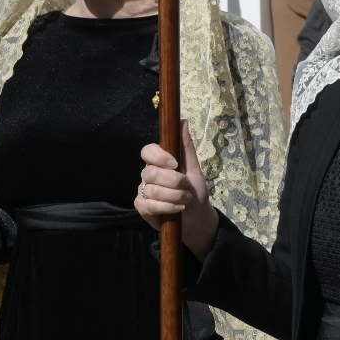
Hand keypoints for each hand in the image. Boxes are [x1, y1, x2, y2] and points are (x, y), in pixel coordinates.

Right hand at [138, 120, 216, 257]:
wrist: (197, 218)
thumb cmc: (196, 191)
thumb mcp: (195, 169)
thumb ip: (187, 147)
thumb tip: (183, 121)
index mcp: (159, 162)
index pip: (147, 151)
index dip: (159, 157)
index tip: (175, 164)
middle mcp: (148, 174)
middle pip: (151, 172)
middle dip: (174, 182)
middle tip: (186, 188)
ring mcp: (143, 191)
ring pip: (152, 190)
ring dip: (174, 196)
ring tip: (185, 200)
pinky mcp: (142, 207)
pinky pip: (149, 204)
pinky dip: (167, 207)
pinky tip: (177, 209)